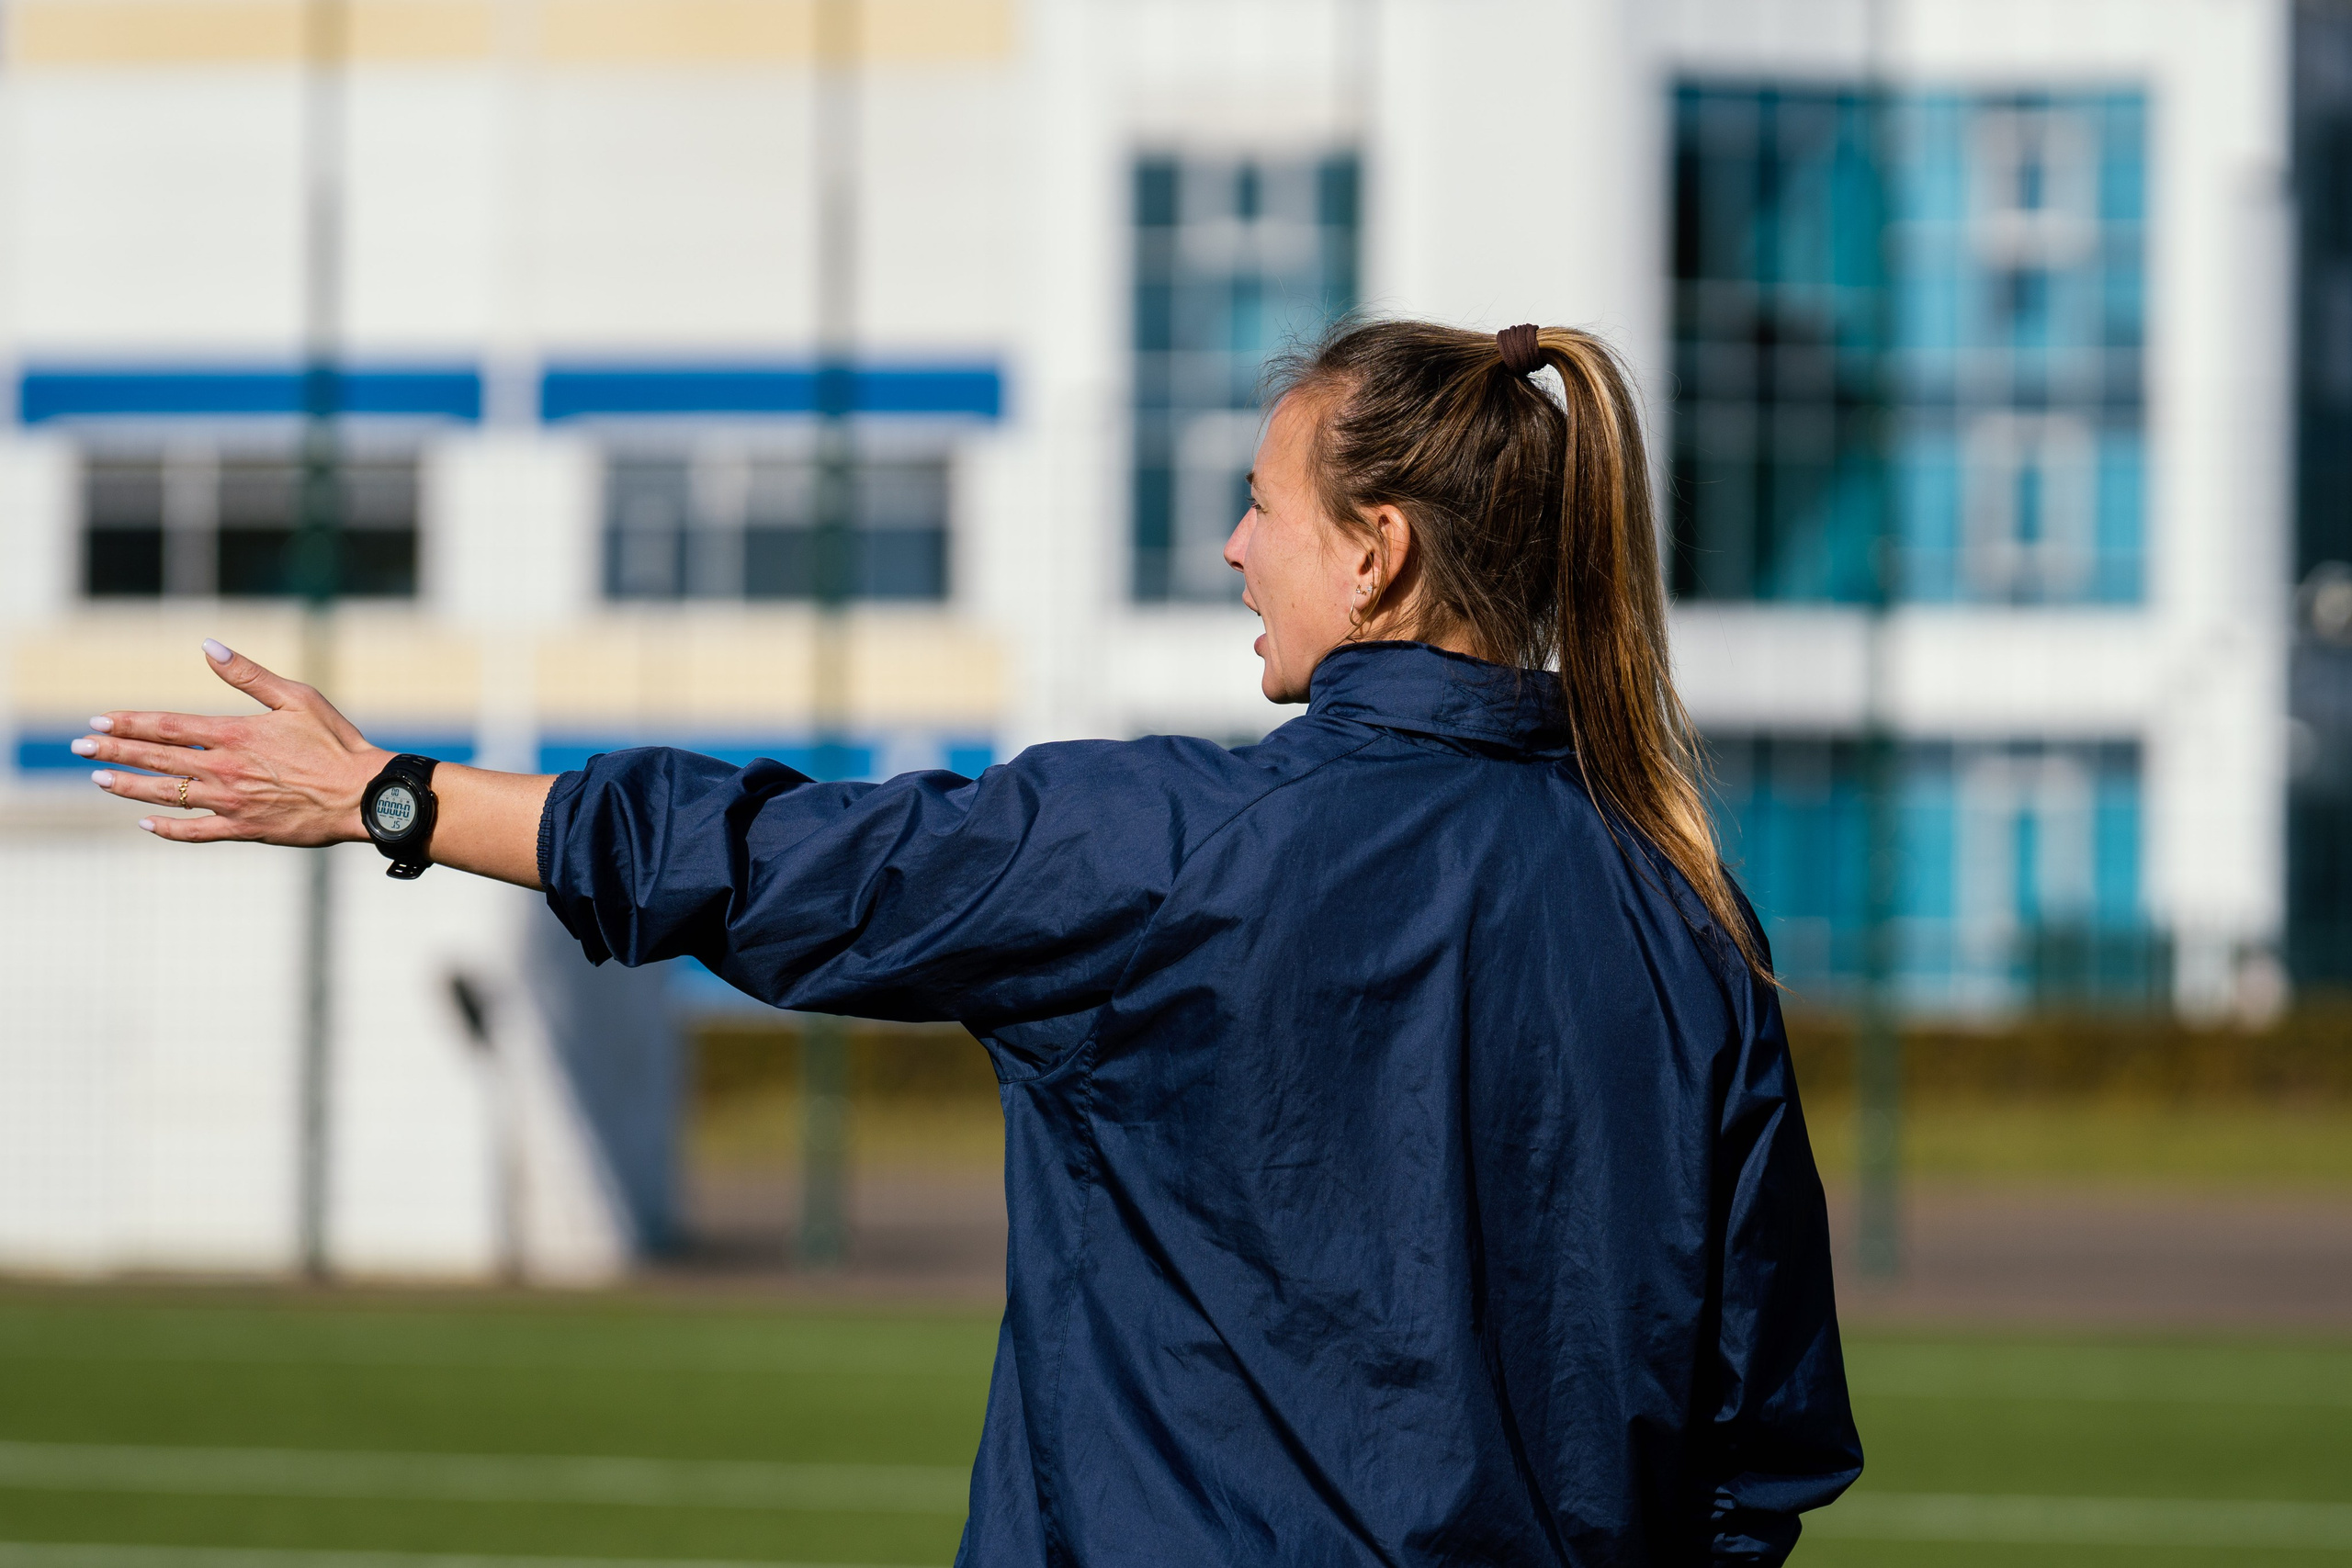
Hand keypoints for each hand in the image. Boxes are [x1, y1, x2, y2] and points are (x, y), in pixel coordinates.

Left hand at [78, 639, 387, 845]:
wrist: (363, 795)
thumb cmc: (335, 742)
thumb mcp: (296, 696)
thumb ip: (248, 674)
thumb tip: (208, 646)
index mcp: (233, 734)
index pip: (166, 727)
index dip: (130, 723)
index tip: (99, 721)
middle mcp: (224, 770)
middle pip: (156, 759)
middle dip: (114, 751)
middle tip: (80, 747)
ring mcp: (231, 803)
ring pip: (167, 795)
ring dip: (129, 786)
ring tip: (100, 779)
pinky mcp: (245, 830)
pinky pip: (196, 832)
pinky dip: (168, 830)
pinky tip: (145, 823)